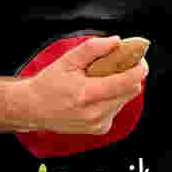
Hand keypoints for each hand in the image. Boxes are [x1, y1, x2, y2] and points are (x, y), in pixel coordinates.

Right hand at [17, 37, 147, 134]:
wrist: (32, 108)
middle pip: (132, 90)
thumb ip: (92, 48)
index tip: (139, 58)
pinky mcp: (99, 129)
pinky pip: (116, 109)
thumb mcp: (67, 61)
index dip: (139, 68)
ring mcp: (98, 123)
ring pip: (125, 100)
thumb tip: (116, 42)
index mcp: (87, 94)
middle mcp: (94, 112)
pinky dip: (112, 100)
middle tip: (118, 66)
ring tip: (101, 81)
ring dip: (120, 88)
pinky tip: (96, 96)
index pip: (128, 81)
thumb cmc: (49, 83)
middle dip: (130, 76)